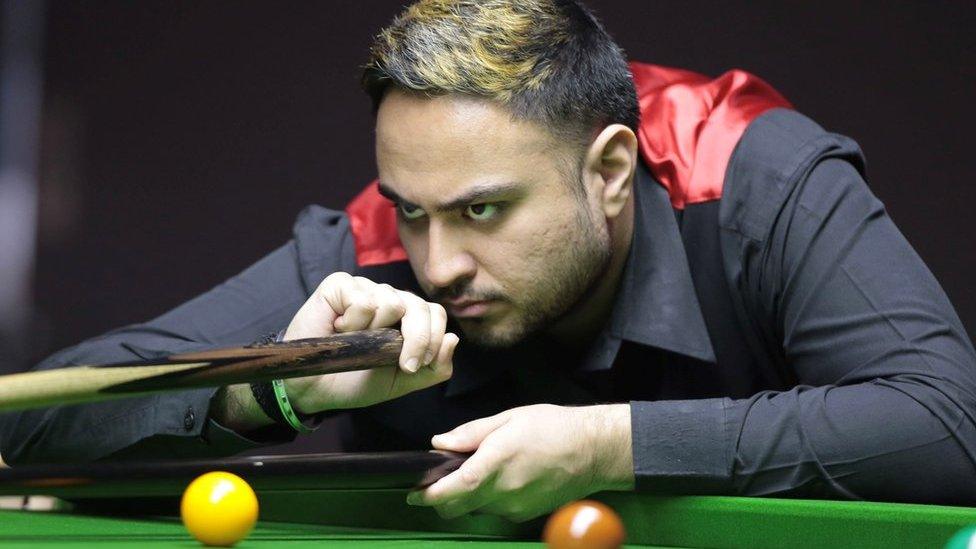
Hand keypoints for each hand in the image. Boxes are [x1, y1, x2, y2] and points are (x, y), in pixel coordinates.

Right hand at [282, 272, 457, 412]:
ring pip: (392, 301)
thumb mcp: (401, 382)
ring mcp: (365, 289)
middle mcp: (389, 299)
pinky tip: (339, 329)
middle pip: (420, 305)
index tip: (413, 366)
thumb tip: (453, 338)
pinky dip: (354, 322)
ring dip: (375, 333)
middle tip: (402, 364)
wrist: (313, 389)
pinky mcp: (340, 284)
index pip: (434, 314)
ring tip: (355, 342)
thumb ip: (433, 367)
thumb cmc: (355, 380)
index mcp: (406, 318)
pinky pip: (363, 298)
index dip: (432, 339)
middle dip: (417, 338)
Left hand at [407, 404, 633, 521]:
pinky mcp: (526, 514)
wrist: (594, 450)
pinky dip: (489, 498)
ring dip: (468, 496)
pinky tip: (502, 479)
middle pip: (457, 507)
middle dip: (441, 500)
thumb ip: (471, 433)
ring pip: (475, 508)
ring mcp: (515, 506)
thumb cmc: (554, 428)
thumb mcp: (509, 418)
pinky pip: (496, 510)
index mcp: (497, 461)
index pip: (453, 488)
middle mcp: (504, 490)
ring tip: (479, 471)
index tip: (414, 493)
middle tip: (435, 484)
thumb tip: (440, 443)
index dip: (429, 495)